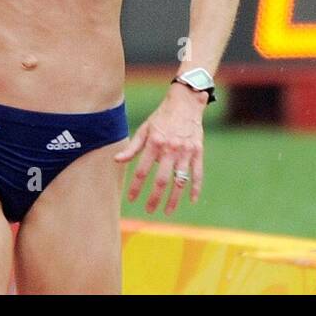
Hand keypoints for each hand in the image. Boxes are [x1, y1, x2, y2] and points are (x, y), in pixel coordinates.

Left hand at [114, 84, 205, 215]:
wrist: (186, 103)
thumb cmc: (162, 117)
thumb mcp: (145, 129)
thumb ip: (132, 147)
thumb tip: (117, 160)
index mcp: (155, 143)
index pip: (143, 170)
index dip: (136, 187)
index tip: (131, 199)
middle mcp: (170, 149)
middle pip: (162, 180)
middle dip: (154, 198)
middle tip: (149, 210)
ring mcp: (186, 151)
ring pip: (180, 180)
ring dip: (174, 198)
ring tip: (167, 211)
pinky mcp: (198, 151)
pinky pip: (198, 173)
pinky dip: (196, 188)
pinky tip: (192, 201)